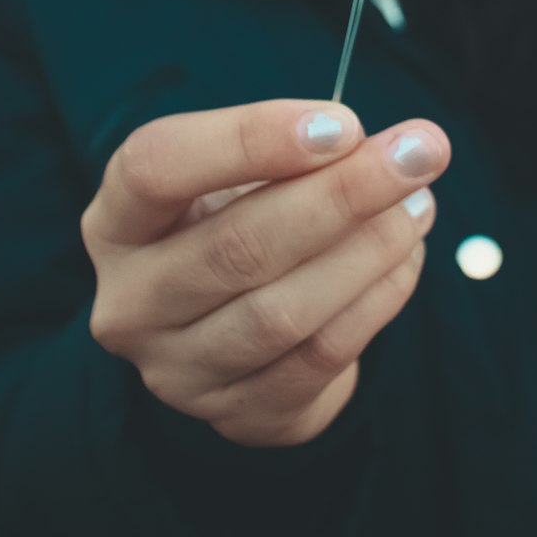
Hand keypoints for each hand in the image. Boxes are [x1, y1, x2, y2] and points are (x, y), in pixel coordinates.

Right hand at [80, 99, 449, 446]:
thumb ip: (293, 150)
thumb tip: (386, 146)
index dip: (250, 139)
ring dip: (369, 251)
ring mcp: (175, 370)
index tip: (343, 122)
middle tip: (418, 153)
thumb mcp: (239, 171)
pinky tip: (408, 257)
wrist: (226, 319)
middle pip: (237, 245)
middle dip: (343, 193)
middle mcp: (131, 301)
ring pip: (281, 312)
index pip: (157, 167)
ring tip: (420, 204)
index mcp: (116, 219)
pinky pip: (317, 361)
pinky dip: (375, 302)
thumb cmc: (234, 215)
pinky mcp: (234, 414)